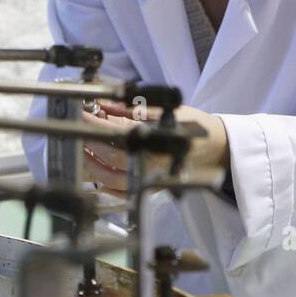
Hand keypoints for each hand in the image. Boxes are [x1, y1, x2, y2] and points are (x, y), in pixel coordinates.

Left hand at [78, 100, 229, 193]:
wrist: (219, 150)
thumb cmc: (195, 128)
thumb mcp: (169, 112)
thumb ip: (135, 109)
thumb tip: (105, 103)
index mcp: (160, 141)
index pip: (119, 133)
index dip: (96, 124)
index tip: (81, 114)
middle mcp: (155, 165)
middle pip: (111, 158)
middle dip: (89, 143)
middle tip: (76, 131)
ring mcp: (152, 181)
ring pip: (112, 179)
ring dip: (91, 164)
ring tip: (80, 149)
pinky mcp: (152, 191)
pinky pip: (122, 193)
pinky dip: (104, 184)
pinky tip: (93, 172)